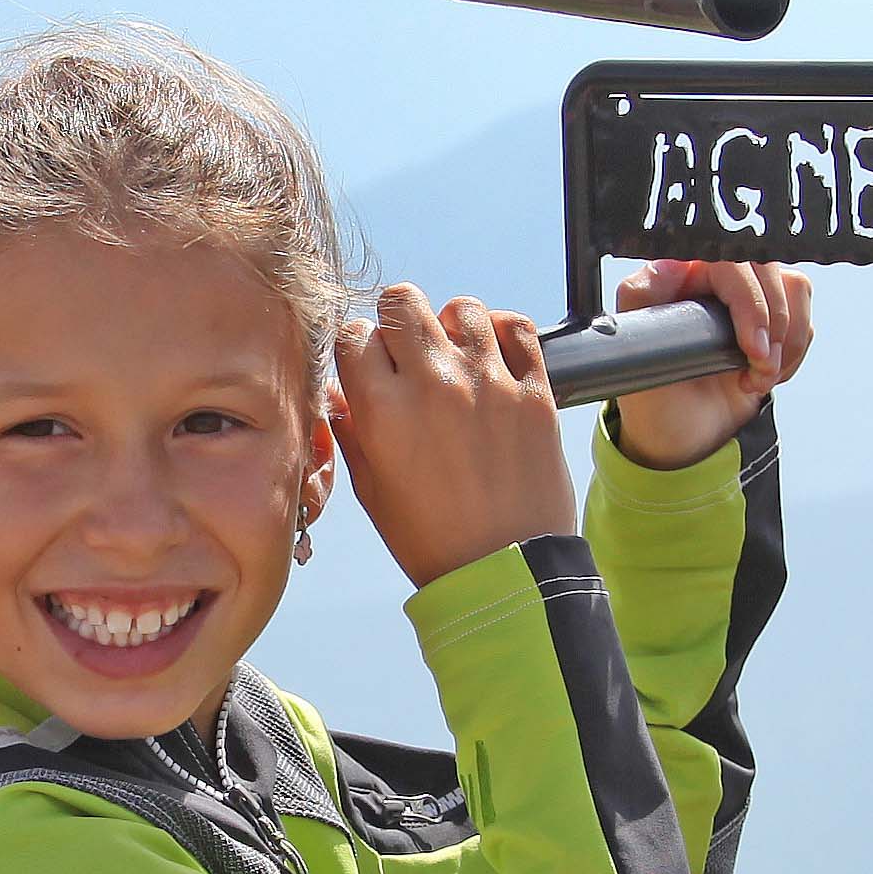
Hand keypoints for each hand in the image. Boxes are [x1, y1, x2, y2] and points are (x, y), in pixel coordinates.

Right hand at [331, 286, 578, 589]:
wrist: (508, 571)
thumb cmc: (432, 539)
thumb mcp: (372, 490)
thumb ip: (350, 431)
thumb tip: (338, 393)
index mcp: (384, 411)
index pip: (354, 334)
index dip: (358, 347)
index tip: (368, 365)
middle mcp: (434, 385)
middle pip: (402, 302)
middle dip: (397, 321)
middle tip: (408, 352)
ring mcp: (489, 383)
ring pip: (461, 307)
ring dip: (450, 324)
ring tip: (455, 356)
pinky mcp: (534, 391)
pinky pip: (516, 326)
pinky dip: (501, 329)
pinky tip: (493, 353)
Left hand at [603, 260, 811, 470]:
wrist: (678, 431)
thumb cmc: (652, 394)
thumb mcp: (632, 349)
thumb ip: (639, 301)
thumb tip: (667, 267)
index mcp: (679, 272)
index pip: (730, 262)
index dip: (750, 302)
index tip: (751, 348)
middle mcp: (715, 276)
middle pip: (769, 270)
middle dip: (774, 326)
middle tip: (759, 368)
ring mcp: (747, 295)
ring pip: (794, 289)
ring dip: (785, 343)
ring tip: (756, 378)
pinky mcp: (770, 319)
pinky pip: (802, 319)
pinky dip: (792, 353)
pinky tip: (763, 376)